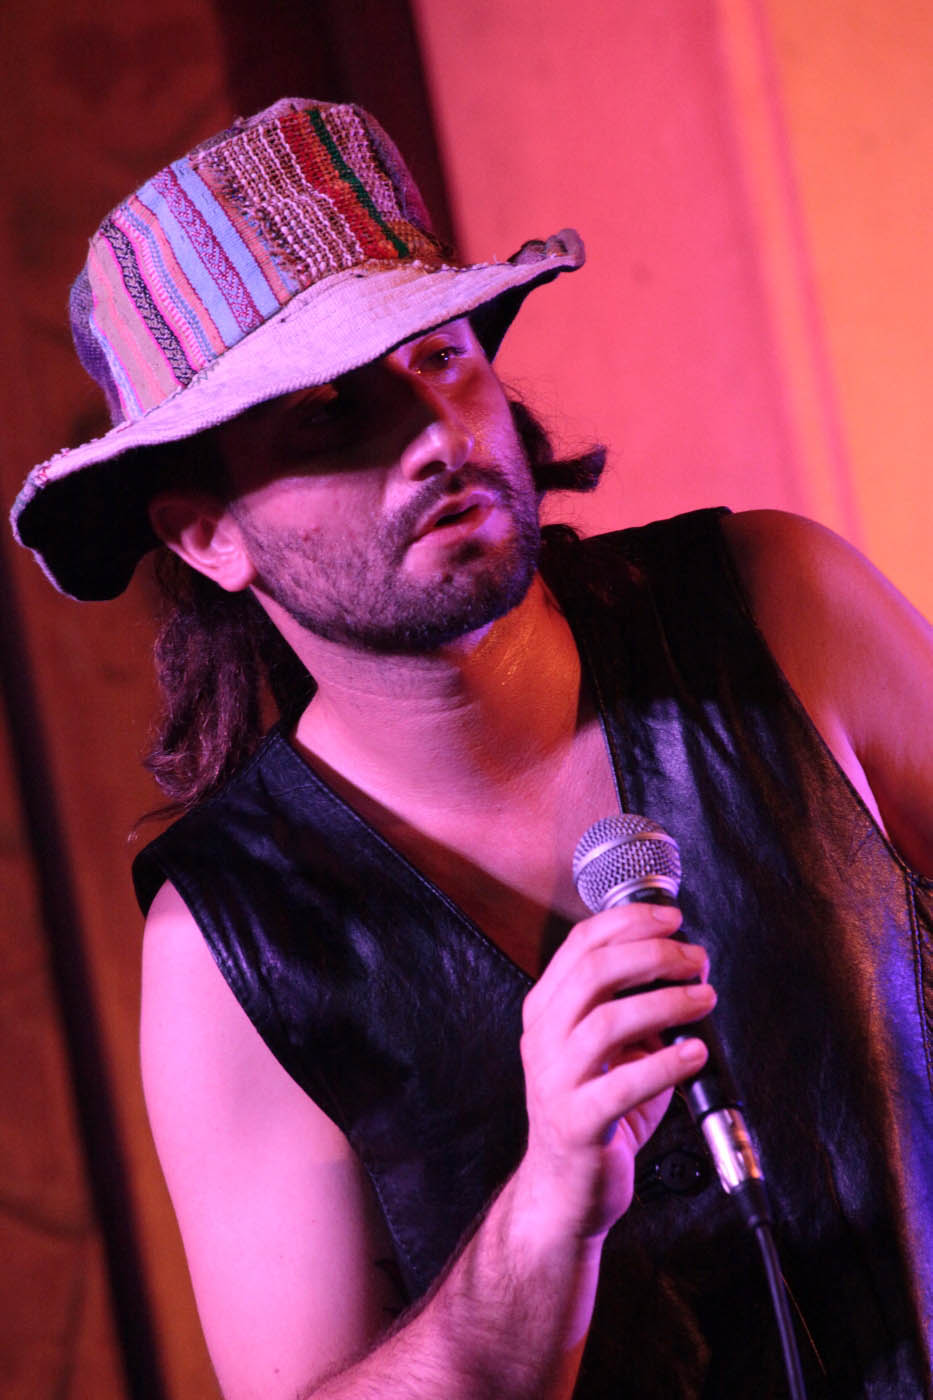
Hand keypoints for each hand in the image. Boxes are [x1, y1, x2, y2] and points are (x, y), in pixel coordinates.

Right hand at [515, 903, 714, 1241]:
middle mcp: (543, 1038)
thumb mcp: (612, 1048)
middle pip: (593, 972)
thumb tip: (689, 966)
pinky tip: (695, 1055)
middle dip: (653, 954)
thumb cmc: (597, 1109)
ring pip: (607, 1021)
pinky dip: (666, 1064)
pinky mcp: (577, 1122)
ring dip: (666, 1003)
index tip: (672, 917)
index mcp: (547, 1009)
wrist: (566, 1188)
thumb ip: (638, 1006)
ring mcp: (555, 1080)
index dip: (629, 922)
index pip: (580, 944)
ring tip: (704, 1000)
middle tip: (695, 959)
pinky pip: (622, 1085)